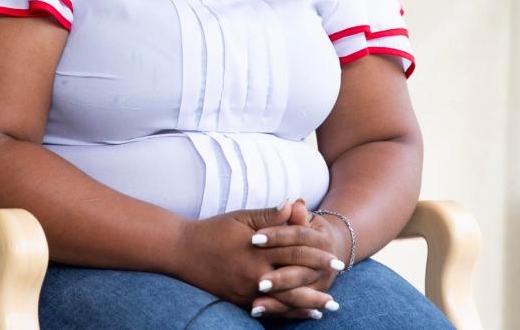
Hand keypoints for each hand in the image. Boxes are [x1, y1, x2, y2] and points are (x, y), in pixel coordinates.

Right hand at [174, 200, 339, 315]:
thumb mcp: (241, 217)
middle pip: (294, 280)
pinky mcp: (238, 301)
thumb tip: (295, 205)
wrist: (181, 251)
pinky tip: (301, 314)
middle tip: (338, 288)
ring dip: (306, 304)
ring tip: (327, 307)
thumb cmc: (213, 230)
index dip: (317, 255)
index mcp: (257, 249)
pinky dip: (286, 313)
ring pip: (283, 300)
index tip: (335, 259)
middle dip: (318, 284)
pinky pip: (267, 310)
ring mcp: (245, 290)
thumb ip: (270, 216)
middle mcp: (253, 272)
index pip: (295, 251)